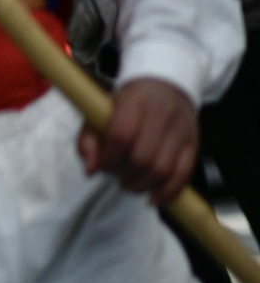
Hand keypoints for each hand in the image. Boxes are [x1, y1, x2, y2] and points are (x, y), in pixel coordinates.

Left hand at [77, 78, 198, 205]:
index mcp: (134, 102)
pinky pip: (184, 175)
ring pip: (163, 170)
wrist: (163, 85)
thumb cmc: (126, 103)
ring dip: (142, 185)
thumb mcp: (99, 112)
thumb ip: (88, 141)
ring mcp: (181, 130)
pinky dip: (168, 192)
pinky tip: (154, 197)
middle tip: (117, 175)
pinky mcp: (194, 144)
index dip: (111, 158)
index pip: (122, 136)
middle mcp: (161, 114)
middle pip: (143, 157)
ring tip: (130, 183)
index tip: (104, 165)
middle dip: (125, 174)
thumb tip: (91, 171)